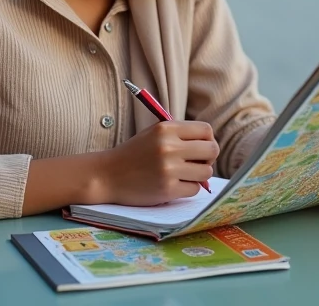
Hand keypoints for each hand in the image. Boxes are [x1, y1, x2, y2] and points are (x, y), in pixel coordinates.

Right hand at [99, 121, 218, 205]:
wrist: (107, 175)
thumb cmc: (134, 154)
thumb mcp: (154, 133)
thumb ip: (180, 134)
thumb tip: (210, 144)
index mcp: (166, 128)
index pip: (206, 130)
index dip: (208, 140)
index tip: (200, 148)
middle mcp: (169, 147)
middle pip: (211, 150)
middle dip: (208, 158)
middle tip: (197, 163)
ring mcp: (168, 169)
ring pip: (206, 172)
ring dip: (199, 175)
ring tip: (184, 175)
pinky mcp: (167, 189)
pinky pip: (194, 189)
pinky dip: (188, 189)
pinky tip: (174, 185)